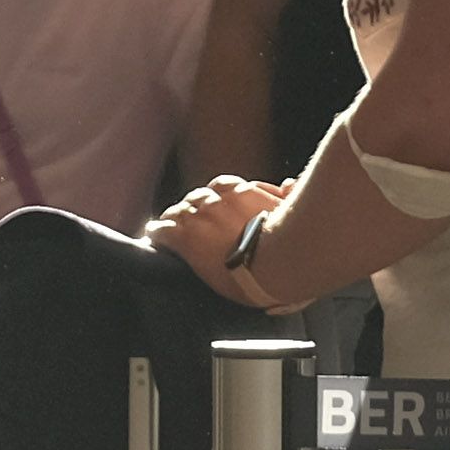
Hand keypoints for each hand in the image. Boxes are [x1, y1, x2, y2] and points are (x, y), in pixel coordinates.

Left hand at [151, 175, 284, 304]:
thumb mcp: (296, 214)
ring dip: (176, 219)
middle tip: (194, 221)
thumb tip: (288, 183)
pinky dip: (157, 233)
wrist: (279, 266)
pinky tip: (153, 237)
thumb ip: (289, 195)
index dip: (220, 197)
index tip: (220, 205)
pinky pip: (163, 231)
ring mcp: (201, 219)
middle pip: (199, 198)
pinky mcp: (186, 240)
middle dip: (196, 208)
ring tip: (171, 226)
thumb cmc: (293, 245)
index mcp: (245, 194)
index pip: (224, 187)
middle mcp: (220, 202)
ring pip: (179, 212)